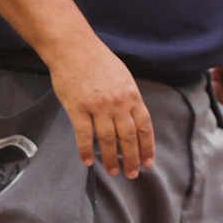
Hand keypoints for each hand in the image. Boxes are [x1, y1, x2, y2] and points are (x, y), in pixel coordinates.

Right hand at [44, 34, 154, 177]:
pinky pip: (84, 134)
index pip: (144, 126)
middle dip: (132, 157)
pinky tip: (88, 161)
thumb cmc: (99, 61)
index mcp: (132, 95)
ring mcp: (98, 106)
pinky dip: (86, 149)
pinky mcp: (77, 108)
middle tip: (132, 173)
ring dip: (111, 158)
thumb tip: (134, 119)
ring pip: (108, 139)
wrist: (74, 49)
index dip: (147, 146)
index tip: (148, 162)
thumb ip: (129, 99)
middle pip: (128, 136)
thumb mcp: (123, 78)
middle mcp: (118, 103)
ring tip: (113, 171)